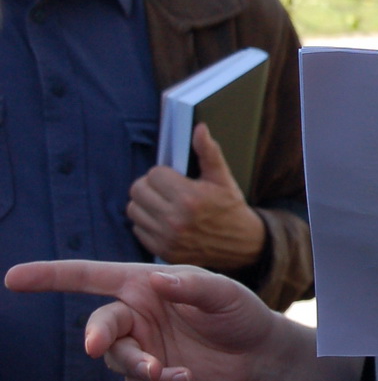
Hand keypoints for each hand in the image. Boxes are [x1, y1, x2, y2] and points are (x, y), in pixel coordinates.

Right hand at [4, 260, 278, 380]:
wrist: (255, 353)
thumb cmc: (237, 312)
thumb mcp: (222, 293)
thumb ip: (192, 287)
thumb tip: (158, 281)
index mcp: (142, 284)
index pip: (88, 277)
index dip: (49, 276)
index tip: (13, 278)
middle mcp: (134, 315)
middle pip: (98, 327)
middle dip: (96, 337)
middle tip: (97, 347)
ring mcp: (140, 347)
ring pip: (117, 361)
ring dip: (139, 365)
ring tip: (169, 369)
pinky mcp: (150, 376)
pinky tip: (187, 378)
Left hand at [128, 123, 266, 269]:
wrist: (241, 244)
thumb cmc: (230, 207)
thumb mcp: (222, 178)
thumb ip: (208, 152)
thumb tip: (199, 128)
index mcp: (189, 198)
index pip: (154, 174)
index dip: (163, 173)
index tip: (174, 177)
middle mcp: (174, 220)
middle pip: (138, 191)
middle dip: (149, 185)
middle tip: (164, 188)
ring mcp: (167, 238)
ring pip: (133, 210)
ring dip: (145, 203)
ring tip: (162, 202)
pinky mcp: (162, 251)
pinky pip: (137, 229)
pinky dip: (146, 223)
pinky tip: (162, 219)